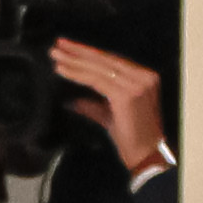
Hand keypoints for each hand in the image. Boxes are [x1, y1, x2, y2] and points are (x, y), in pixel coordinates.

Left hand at [48, 37, 167, 177]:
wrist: (146, 156)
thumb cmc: (132, 139)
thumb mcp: (111, 116)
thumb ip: (93, 105)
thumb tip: (73, 101)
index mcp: (143, 77)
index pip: (111, 60)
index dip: (88, 53)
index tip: (68, 48)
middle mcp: (143, 76)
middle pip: (104, 59)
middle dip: (78, 52)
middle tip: (57, 45)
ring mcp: (136, 83)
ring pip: (98, 67)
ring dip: (74, 61)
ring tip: (56, 56)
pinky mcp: (126, 94)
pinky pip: (96, 80)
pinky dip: (77, 74)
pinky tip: (62, 70)